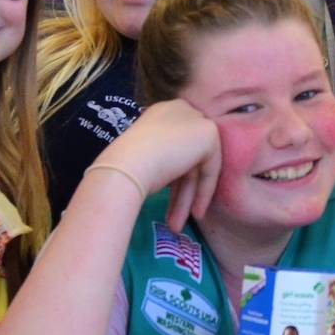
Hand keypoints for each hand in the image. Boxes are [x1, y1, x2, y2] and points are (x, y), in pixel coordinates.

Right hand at [96, 100, 220, 231]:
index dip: (174, 176)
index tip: (167, 199)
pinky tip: (195, 214)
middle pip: (187, 157)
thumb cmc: (123, 164)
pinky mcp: (209, 134)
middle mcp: (180, 110)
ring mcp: (196, 120)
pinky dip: (203, 192)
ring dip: (186, 198)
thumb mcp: (142, 157)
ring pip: (196, 167)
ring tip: (176, 225)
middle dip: (180, 192)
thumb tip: (172, 178)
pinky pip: (211, 168)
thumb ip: (162, 160)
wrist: (127, 164)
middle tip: (173, 219)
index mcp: (161, 112)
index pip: (175, 145)